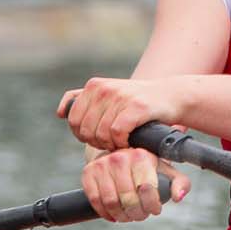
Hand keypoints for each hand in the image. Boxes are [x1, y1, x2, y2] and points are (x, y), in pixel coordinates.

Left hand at [56, 76, 186, 151]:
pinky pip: (117, 133)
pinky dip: (122, 143)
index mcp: (94, 85)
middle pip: (85, 129)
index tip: (97, 137)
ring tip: (120, 142)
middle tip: (110, 143)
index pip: (73, 119)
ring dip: (110, 144)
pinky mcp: (136, 107)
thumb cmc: (137, 102)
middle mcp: (104, 88)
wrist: (170, 96)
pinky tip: (129, 141)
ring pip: (100, 133)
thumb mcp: (109, 95)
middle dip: (95, 142)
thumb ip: (84, 101)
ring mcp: (120, 97)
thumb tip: (60, 113)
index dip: (82, 134)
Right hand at [80, 148, 190, 222]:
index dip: (152, 206)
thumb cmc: (146, 166)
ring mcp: (102, 164)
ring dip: (122, 215)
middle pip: (129, 200)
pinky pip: (95, 200)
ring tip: (128, 215)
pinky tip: (114, 214)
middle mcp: (120, 158)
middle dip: (137, 213)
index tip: (154, 210)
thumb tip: (178, 197)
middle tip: (141, 215)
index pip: (147, 190)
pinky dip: (105, 212)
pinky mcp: (88, 172)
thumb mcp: (167, 172)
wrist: (118, 151)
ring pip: (112, 202)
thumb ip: (180, 183)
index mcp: (141, 156)